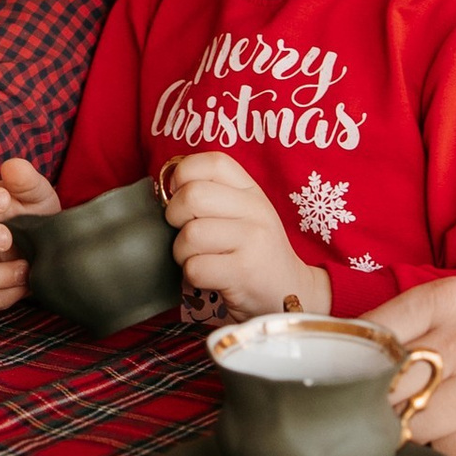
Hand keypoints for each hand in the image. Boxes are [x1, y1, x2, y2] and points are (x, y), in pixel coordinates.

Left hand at [163, 153, 326, 319]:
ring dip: (182, 252)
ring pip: (190, 235)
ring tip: (200, 259)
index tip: (179, 194)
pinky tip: (210, 277)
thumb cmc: (253, 253)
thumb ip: (213, 195)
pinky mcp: (244, 272)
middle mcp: (256, 211)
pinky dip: (193, 275)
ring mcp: (253, 241)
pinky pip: (195, 267)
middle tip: (186, 232)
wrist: (290, 293)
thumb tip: (166, 186)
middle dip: (174, 216)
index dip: (184, 174)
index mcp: (252, 192)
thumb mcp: (243, 215)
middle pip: (192, 195)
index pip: (213, 161)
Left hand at [358, 276, 455, 455]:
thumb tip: (344, 358)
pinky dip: (451, 451)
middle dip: (378, 406)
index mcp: (452, 300)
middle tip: (383, 411)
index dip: (352, 367)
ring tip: (440, 420)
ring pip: (414, 427)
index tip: (347, 381)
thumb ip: (411, 325)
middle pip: (386, 388)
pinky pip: (450, 454)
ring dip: (416, 433)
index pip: (370, 337)